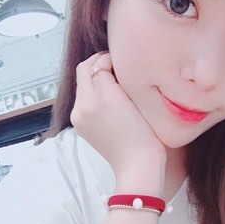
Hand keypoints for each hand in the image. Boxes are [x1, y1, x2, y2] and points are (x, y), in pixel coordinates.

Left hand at [70, 52, 165, 191]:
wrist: (137, 164)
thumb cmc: (146, 135)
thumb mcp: (136, 100)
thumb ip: (119, 78)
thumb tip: (111, 65)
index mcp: (99, 98)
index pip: (97, 64)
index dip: (110, 59)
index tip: (123, 61)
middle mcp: (83, 106)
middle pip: (84, 71)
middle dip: (98, 64)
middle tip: (116, 65)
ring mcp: (79, 117)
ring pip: (82, 84)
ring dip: (94, 77)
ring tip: (113, 81)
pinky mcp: (79, 125)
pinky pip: (82, 99)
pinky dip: (91, 92)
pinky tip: (108, 98)